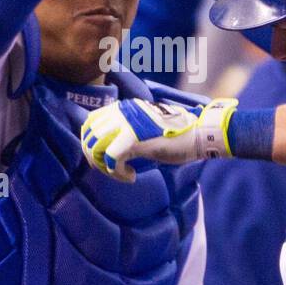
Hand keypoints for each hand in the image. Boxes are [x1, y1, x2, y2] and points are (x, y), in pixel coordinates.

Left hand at [81, 97, 236, 181]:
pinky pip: (110, 159)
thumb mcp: (144, 129)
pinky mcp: (134, 138)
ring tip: (120, 174)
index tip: (102, 159)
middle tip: (109, 170)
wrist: (197, 134)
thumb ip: (125, 132)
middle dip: (93, 158)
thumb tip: (104, 150)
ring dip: (103, 167)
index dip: (90, 143)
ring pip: (94, 147)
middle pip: (88, 136)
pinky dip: (117, 173)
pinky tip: (131, 177)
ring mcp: (126, 124)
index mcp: (123, 108)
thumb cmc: (175, 135)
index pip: (89, 122)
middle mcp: (121, 112)